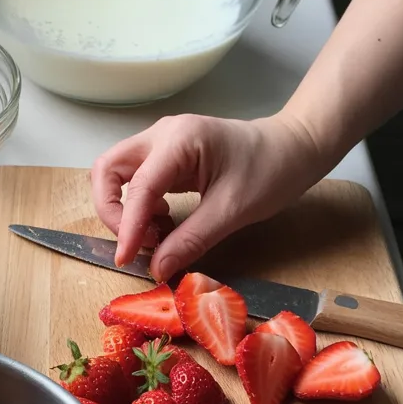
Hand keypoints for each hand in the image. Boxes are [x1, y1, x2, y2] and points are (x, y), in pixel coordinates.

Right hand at [91, 112, 328, 280]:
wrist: (295, 146)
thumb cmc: (271, 170)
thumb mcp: (232, 211)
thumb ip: (190, 240)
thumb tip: (157, 268)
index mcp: (180, 140)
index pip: (137, 186)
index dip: (127, 226)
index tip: (126, 259)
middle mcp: (161, 134)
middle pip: (107, 168)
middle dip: (110, 209)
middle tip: (133, 241)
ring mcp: (161, 142)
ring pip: (116, 172)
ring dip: (123, 207)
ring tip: (155, 232)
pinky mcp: (166, 154)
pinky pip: (135, 179)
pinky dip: (138, 204)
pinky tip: (163, 221)